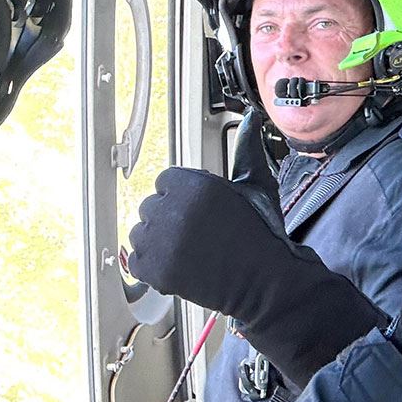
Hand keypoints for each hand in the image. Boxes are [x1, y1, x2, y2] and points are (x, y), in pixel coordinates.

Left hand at [127, 166, 385, 386]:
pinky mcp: (156, 271)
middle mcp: (175, 210)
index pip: (165, 182)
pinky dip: (152, 268)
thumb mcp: (256, 186)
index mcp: (195, 184)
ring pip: (140, 234)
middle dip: (169, 221)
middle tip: (198, 235)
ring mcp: (163, 243)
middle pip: (151, 207)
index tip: (200, 213)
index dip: (182, 198)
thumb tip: (251, 118)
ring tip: (189, 252)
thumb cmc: (262, 234)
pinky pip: (136, 262)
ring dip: (158, 244)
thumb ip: (246, 149)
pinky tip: (178, 267)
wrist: (265, 282)